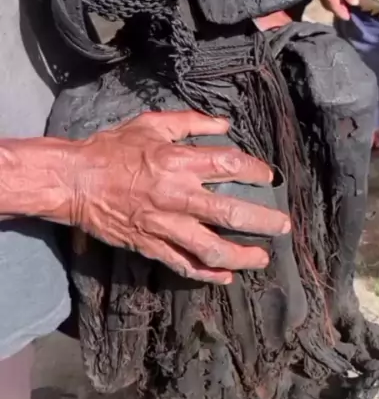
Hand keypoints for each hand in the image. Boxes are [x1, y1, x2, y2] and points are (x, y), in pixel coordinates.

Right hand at [70, 111, 289, 283]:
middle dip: (263, 221)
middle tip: (283, 226)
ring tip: (262, 258)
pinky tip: (226, 276)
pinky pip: (184, 264)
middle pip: (230, 213)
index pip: (229, 166)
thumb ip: (191, 122)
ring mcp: (164, 225)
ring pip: (211, 248)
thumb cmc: (112, 148)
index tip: (269, 178)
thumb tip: (225, 124)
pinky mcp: (151, 245)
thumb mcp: (152, 123)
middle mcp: (176, 196)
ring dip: (242, 256)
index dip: (256, 172)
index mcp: (177, 162)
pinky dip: (208, 274)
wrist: (74, 181)